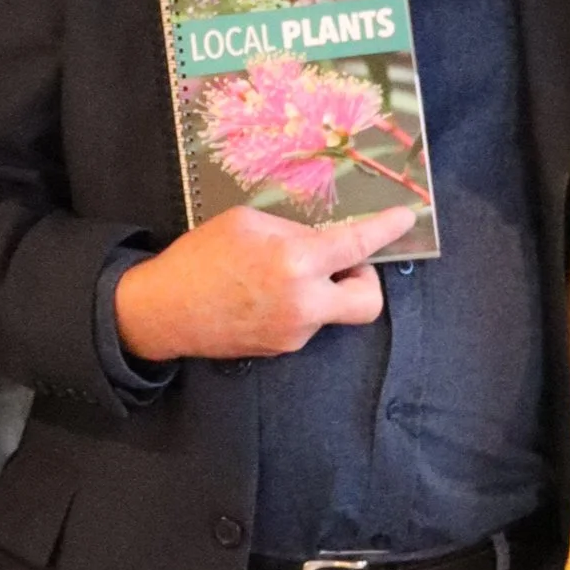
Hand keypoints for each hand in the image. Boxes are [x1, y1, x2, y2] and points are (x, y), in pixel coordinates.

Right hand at [113, 202, 412, 362]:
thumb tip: (320, 237)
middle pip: (368, 302)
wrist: (164, 310)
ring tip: (280, 274)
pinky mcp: (281, 347)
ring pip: (332, 310)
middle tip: (344, 263)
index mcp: (296, 261)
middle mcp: (304, 302)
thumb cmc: (200, 257)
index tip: (405, 221)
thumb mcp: (247, 222)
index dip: (387, 231)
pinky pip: (306, 321)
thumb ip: (292, 230)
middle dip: (366, 280)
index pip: (358, 246)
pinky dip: (298, 304)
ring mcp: (294, 332)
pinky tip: (265, 294)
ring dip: (322, 289)